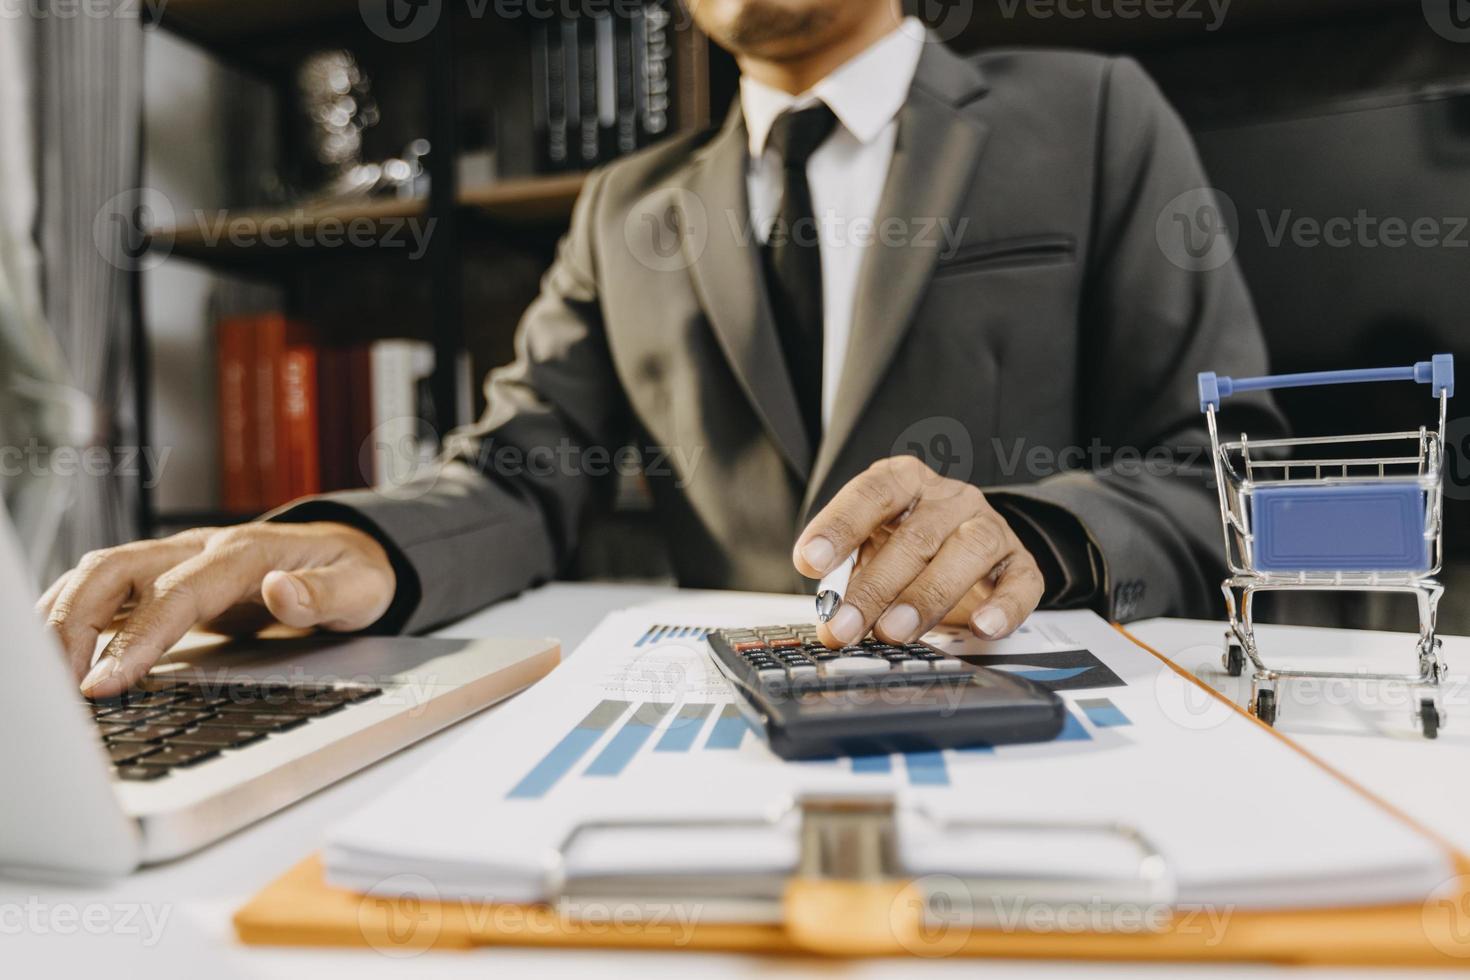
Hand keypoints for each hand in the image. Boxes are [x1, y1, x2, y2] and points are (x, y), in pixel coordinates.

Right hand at [37, 522, 395, 697]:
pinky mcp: (169, 576)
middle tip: (57, 686)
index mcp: (247, 553)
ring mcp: (181, 558)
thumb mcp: (360, 588)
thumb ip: (323, 594)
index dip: (136, 637)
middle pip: (117, 569)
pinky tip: (54, 649)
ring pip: (101, 573)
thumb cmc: (355, 573)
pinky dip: (73, 611)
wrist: (354, 550)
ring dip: (63, 615)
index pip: (178, 593)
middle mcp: (203, 548)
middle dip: (74, 622)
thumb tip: (283, 591)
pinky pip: (107, 586)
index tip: (103, 682)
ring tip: (43, 674)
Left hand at [792, 456, 1044, 647]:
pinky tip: (984, 627)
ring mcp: (989, 527)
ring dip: (927, 597)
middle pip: (915, 537)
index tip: (810, 560)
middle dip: (875, 588)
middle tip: (845, 626)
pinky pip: (1021, 582)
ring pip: (967, 553)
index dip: (839, 526)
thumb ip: (849, 575)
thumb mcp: (872, 550)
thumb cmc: (908, 547)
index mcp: (905, 482)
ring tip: (894, 632)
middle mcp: (950, 499)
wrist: (971, 547)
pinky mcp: (1020, 563)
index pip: (872, 493)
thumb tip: (829, 619)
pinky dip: (1005, 606)